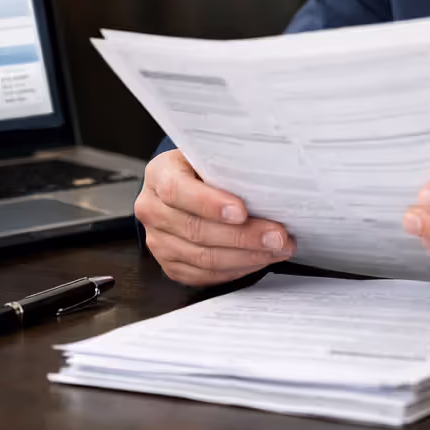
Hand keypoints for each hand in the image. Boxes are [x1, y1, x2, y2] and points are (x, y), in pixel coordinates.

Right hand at [135, 149, 294, 286]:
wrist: (186, 182)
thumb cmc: (203, 167)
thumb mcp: (210, 154)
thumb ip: (228, 165)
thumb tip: (267, 180)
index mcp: (159, 174)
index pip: (178, 191)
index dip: (210, 204)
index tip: (242, 212)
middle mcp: (152, 209)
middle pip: (195, 230)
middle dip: (243, 236)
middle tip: (277, 236)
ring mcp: (157, 240)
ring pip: (202, 257)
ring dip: (246, 256)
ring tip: (277, 249)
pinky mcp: (169, 264)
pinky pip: (203, 275)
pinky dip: (235, 270)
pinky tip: (259, 260)